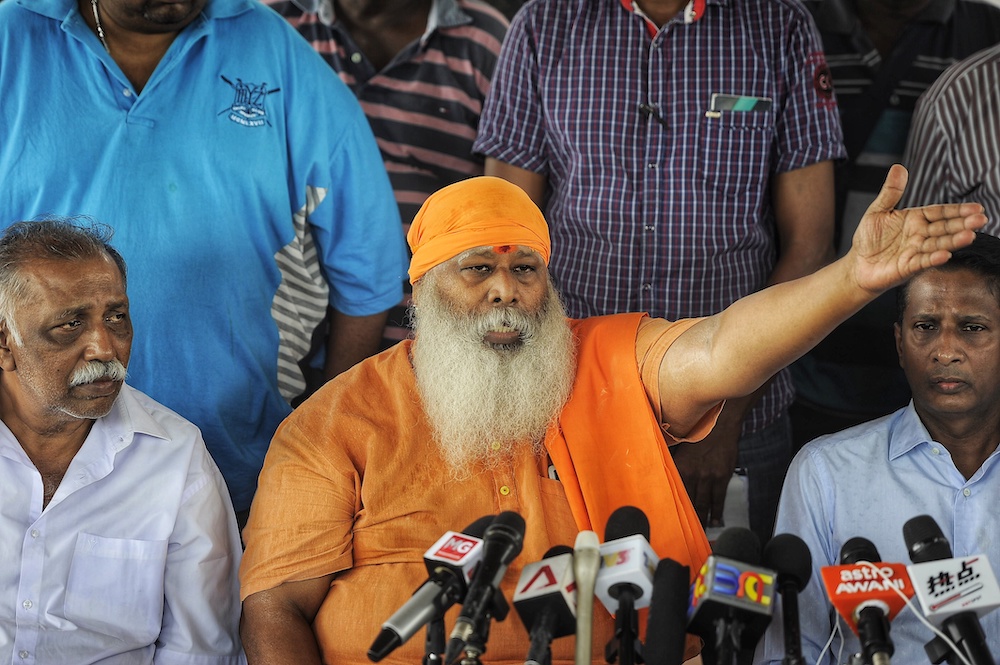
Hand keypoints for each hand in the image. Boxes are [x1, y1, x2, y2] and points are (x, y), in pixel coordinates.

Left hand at [671, 406, 743, 527]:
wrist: (721, 423)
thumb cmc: (699, 433)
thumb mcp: (681, 446)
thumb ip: (673, 461)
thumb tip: (662, 473)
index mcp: (679, 466)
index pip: (673, 491)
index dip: (671, 506)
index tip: (668, 519)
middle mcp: (692, 474)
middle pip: (688, 501)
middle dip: (687, 518)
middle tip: (684, 532)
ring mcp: (708, 477)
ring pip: (703, 503)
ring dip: (702, 518)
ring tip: (701, 531)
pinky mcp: (722, 477)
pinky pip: (719, 499)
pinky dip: (717, 512)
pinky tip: (716, 521)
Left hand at [851, 165, 986, 293]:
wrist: (857, 263)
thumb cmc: (868, 237)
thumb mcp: (878, 210)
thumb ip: (891, 192)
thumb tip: (898, 167)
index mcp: (916, 219)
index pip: (940, 212)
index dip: (958, 210)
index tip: (977, 208)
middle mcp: (920, 235)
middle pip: (945, 228)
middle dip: (963, 224)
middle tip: (981, 220)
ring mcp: (915, 251)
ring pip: (938, 244)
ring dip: (953, 241)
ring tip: (969, 236)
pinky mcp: (907, 267)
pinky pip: (922, 262)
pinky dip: (933, 259)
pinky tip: (945, 254)